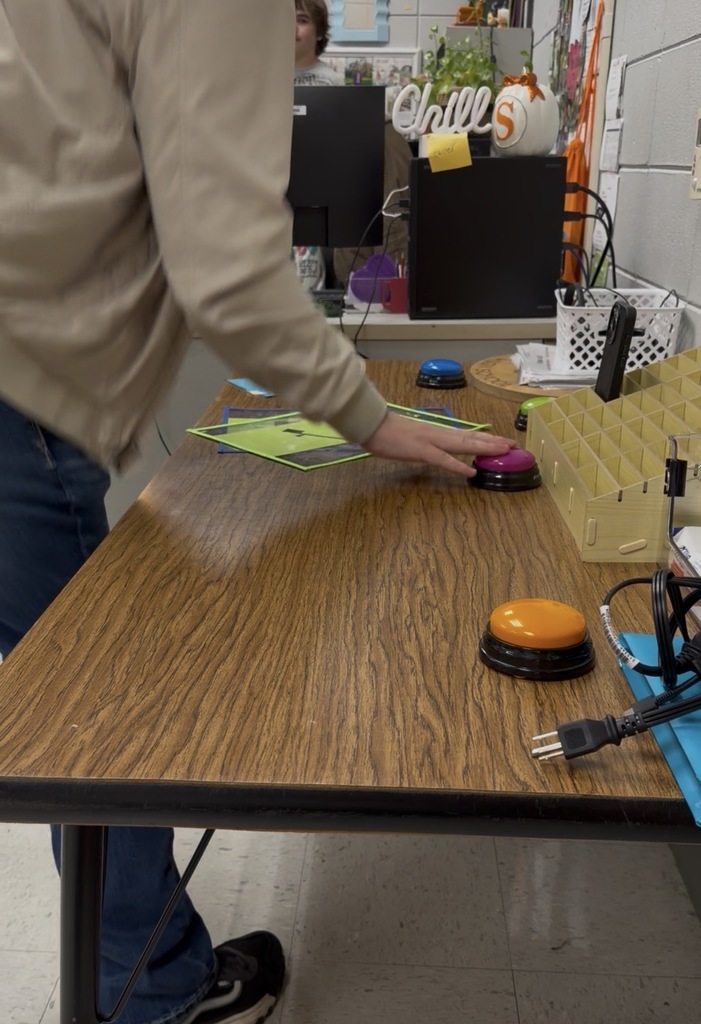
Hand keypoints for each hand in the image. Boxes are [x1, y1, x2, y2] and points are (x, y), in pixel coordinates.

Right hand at [361, 411, 515, 477]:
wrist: (371, 424)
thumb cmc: (387, 431)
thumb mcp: (411, 436)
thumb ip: (426, 442)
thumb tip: (434, 448)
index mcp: (436, 432)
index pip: (464, 435)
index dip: (484, 438)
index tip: (501, 440)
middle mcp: (438, 434)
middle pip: (470, 438)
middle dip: (492, 442)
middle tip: (513, 444)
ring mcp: (431, 442)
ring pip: (463, 445)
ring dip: (484, 447)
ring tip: (503, 450)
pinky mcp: (421, 451)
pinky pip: (443, 460)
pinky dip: (458, 465)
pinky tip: (471, 471)